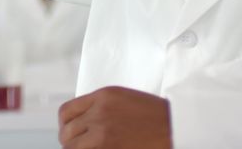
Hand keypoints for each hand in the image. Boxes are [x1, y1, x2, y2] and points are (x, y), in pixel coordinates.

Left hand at [58, 86, 172, 148]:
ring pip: (72, 148)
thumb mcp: (123, 99)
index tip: (71, 132)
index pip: (66, 112)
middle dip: (71, 142)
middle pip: (67, 133)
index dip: (65, 125)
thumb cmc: (155, 115)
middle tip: (80, 147)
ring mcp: (103, 134)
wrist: (176, 127)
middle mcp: (99, 114)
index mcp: (102, 97)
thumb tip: (82, 122)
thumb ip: (100, 106)